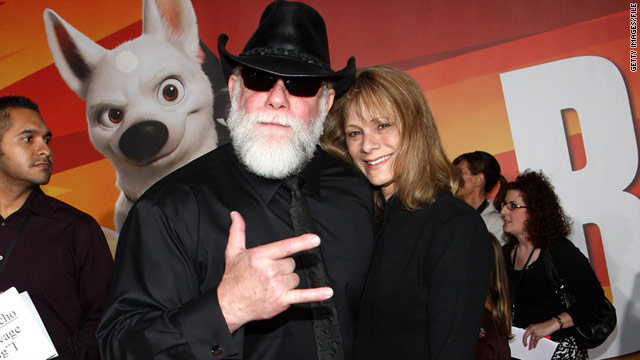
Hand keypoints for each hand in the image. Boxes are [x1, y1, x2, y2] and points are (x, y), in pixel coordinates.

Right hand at [218, 211, 332, 332]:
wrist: (229, 304)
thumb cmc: (233, 278)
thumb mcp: (233, 252)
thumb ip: (238, 231)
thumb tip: (235, 214)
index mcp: (261, 256)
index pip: (285, 247)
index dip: (301, 242)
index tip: (315, 239)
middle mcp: (270, 270)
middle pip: (291, 264)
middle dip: (283, 267)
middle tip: (269, 273)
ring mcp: (277, 286)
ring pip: (295, 278)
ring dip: (288, 281)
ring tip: (272, 285)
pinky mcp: (281, 300)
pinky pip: (303, 296)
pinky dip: (316, 295)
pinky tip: (328, 292)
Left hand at [522, 319, 557, 349]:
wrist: (551, 325)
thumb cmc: (545, 325)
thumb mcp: (537, 326)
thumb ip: (533, 330)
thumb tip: (530, 333)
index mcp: (531, 326)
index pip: (525, 332)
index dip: (524, 336)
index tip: (523, 339)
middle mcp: (532, 328)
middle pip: (525, 335)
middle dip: (524, 341)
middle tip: (524, 345)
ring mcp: (535, 332)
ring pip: (531, 339)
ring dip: (530, 344)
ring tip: (530, 348)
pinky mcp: (539, 335)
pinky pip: (536, 340)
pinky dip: (535, 344)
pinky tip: (534, 346)